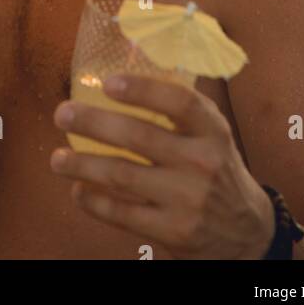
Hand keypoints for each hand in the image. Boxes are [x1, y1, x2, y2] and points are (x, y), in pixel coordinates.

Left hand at [51, 74, 274, 258]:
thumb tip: (125, 71)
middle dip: (94, 123)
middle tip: (62, 114)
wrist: (247, 233)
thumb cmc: (217, 170)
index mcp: (212, 130)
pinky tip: (78, 190)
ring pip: (123, 176)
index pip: (180, 102)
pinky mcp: (174, 232)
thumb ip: (180, 110)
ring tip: (56, 159)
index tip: (108, 83)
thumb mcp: (213, 135)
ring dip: (83, 165)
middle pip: (139, 137)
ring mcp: (188, 200)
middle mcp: (202, 162)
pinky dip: (95, 202)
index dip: (142, 89)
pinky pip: (123, 214)